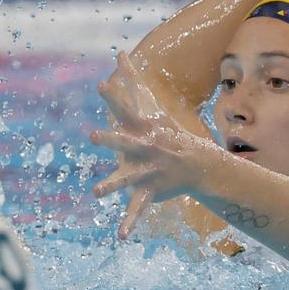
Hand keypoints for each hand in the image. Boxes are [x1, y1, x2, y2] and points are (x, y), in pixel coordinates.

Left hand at [93, 52, 212, 237]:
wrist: (195, 162)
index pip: (124, 108)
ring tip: (96, 192)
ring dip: (111, 185)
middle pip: (124, 142)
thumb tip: (120, 52)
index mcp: (140, 128)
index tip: (101, 85)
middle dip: (110, 140)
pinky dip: (129, 223)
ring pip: (125, 179)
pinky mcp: (147, 191)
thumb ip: (131, 79)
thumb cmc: (164, 129)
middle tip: (93, 136)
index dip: (113, 97)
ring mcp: (146, 170)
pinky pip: (136, 208)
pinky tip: (121, 237)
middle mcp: (143, 147)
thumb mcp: (149, 104)